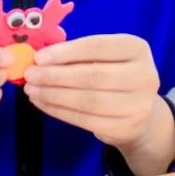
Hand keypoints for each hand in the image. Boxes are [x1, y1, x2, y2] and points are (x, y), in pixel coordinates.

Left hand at [24, 35, 174, 175]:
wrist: (141, 112)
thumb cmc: (114, 74)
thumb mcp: (104, 57)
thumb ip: (77, 54)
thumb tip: (39, 57)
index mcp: (136, 49)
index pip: (98, 47)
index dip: (66, 52)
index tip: (39, 57)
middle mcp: (144, 76)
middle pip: (93, 76)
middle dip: (56, 76)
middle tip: (30, 75)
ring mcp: (138, 105)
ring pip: (88, 100)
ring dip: (54, 95)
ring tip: (32, 90)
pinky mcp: (126, 128)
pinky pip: (86, 120)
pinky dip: (59, 111)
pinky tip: (43, 103)